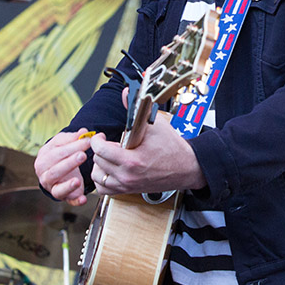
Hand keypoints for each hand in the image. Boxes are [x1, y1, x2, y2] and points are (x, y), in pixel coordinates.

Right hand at [34, 128, 92, 205]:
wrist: (60, 171)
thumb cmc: (61, 155)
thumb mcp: (64, 144)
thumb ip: (73, 138)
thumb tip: (83, 132)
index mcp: (44, 158)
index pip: (55, 151)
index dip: (71, 145)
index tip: (87, 141)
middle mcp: (44, 174)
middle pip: (54, 169)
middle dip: (69, 162)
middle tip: (82, 155)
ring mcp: (53, 187)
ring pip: (57, 187)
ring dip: (68, 184)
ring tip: (77, 180)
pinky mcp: (63, 196)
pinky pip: (69, 200)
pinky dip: (76, 201)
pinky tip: (83, 199)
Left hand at [91, 113, 206, 195]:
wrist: (187, 167)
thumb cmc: (173, 148)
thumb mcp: (155, 125)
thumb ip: (136, 109)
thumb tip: (125, 93)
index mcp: (132, 161)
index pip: (100, 151)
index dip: (97, 140)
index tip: (101, 136)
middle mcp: (127, 176)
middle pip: (97, 162)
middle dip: (100, 150)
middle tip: (109, 143)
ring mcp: (127, 186)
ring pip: (98, 177)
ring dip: (99, 165)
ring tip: (108, 156)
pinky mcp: (129, 190)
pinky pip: (105, 190)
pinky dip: (103, 179)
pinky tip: (110, 169)